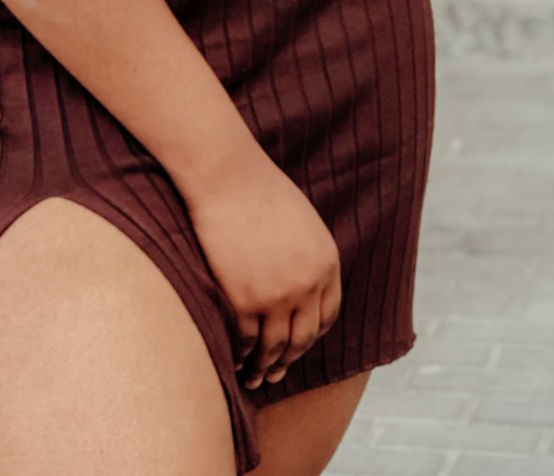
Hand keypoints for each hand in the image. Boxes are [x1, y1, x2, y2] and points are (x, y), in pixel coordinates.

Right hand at [183, 146, 341, 389]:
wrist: (227, 175)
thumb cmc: (258, 190)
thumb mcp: (302, 221)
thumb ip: (308, 256)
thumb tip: (302, 287)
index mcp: (326, 262)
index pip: (327, 316)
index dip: (312, 335)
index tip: (298, 345)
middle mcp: (308, 284)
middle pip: (303, 338)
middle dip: (289, 360)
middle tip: (276, 374)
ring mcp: (277, 295)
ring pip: (275, 348)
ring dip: (264, 368)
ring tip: (254, 378)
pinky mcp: (245, 300)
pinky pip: (247, 341)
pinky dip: (242, 356)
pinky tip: (236, 361)